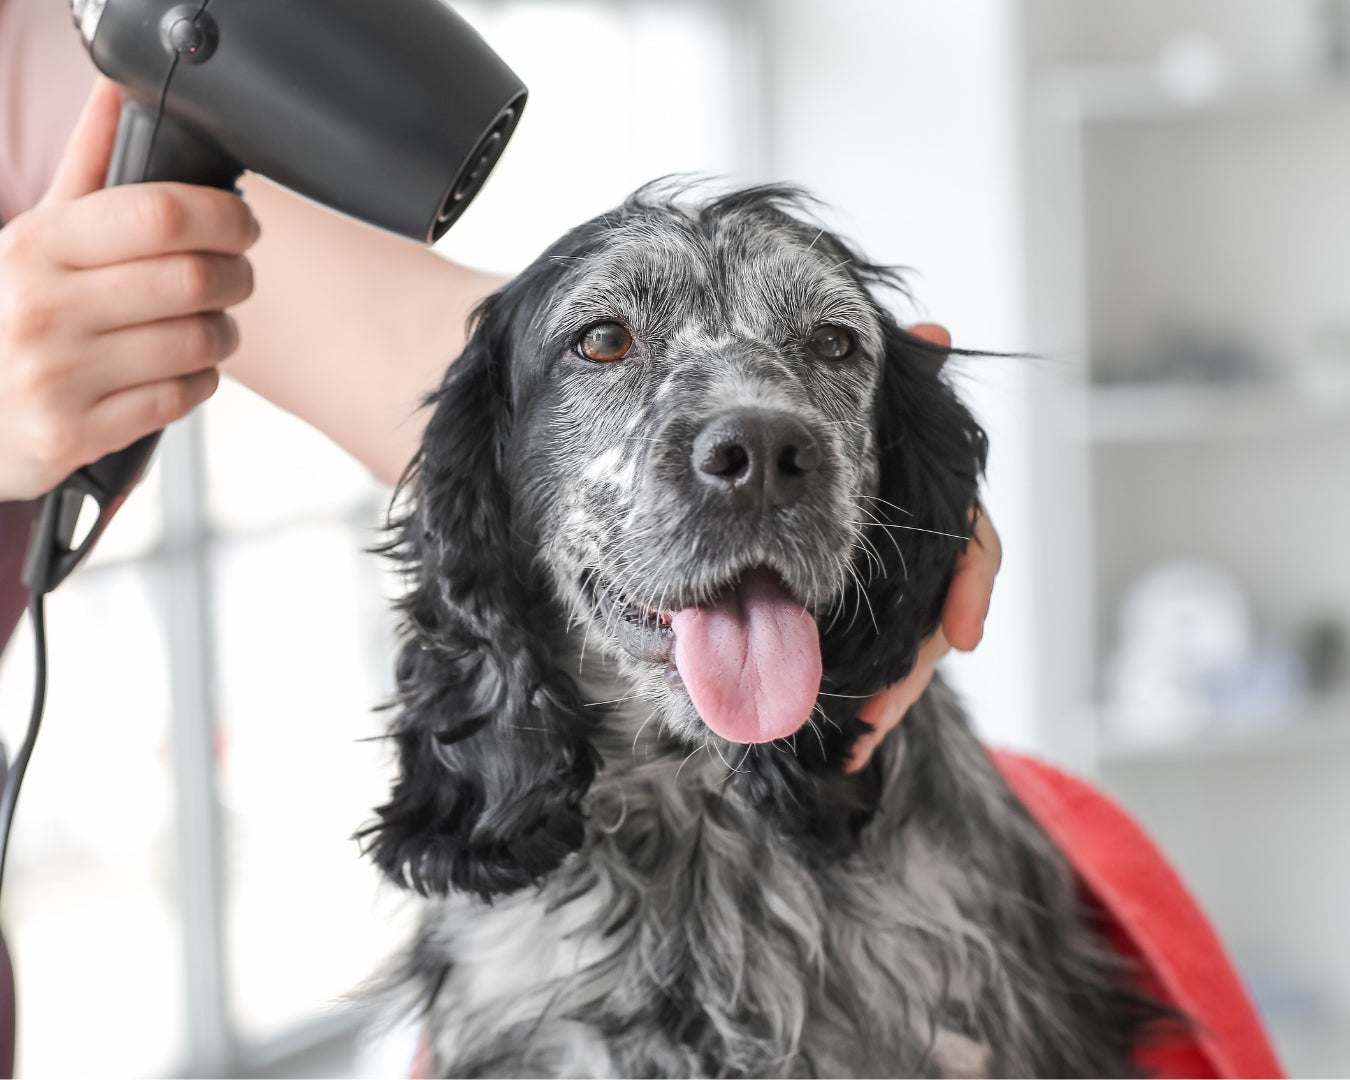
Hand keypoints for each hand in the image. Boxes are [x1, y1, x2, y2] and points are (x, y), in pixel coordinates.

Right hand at [0, 78, 259, 501]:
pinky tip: (183, 368)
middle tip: (235, 275)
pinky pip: (181, 399)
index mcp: (37, 246)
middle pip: (193, 280)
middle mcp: (43, 308)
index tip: (241, 223)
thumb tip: (116, 91)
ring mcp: (57, 376)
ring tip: (210, 324)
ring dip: (223, 332)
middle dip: (236, 277)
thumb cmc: (11, 311)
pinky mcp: (75, 434)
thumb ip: (85, 168)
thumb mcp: (35, 236)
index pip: (160, 215)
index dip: (222, 216)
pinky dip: (200, 380)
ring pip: (197, 343)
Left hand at [844, 324, 1002, 772]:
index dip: (968, 584)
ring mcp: (886, 591)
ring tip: (854, 736)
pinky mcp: (857, 624)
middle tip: (874, 709)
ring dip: (885, 696)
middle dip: (910, 665)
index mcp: (915, 506)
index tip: (962, 636)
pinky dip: (867, 707)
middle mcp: (911, 550)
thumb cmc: (821, 436)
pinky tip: (849, 746)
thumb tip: (937, 330)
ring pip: (904, 651)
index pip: (965, 541)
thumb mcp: (860, 418)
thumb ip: (895, 390)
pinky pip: (871, 670)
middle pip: (933, 613)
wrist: (759, 480)